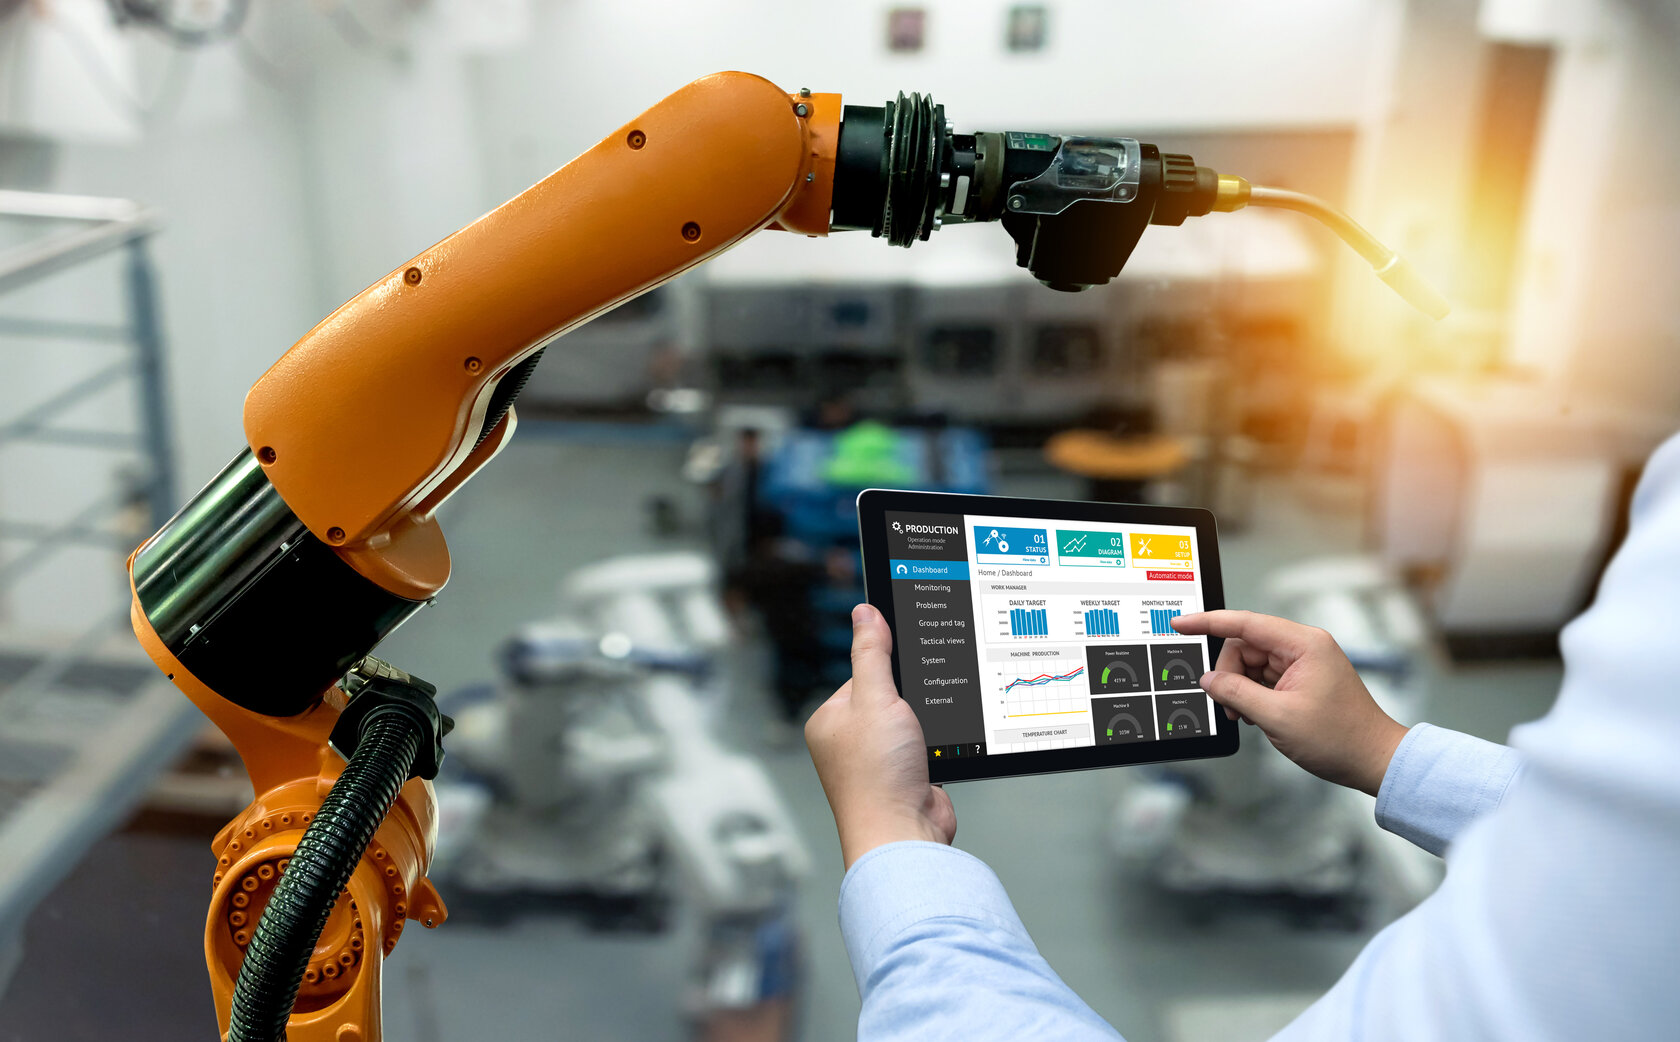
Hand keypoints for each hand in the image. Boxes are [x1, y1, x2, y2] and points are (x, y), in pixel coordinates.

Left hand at [805, 604, 956, 868]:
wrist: (903, 834)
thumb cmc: (877, 775)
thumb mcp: (875, 699)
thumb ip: (873, 653)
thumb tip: (866, 612)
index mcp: (830, 720)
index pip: (861, 672)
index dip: (888, 666)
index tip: (910, 659)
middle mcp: (849, 741)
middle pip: (889, 696)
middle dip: (911, 698)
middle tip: (919, 706)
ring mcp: (878, 761)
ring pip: (911, 721)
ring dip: (926, 723)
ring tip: (924, 735)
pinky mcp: (906, 776)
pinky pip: (926, 745)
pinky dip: (936, 744)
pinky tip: (937, 750)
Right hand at [1170, 610, 1408, 795]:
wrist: (1373, 760)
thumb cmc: (1340, 738)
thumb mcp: (1277, 717)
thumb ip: (1236, 693)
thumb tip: (1209, 679)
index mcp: (1304, 644)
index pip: (1245, 623)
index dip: (1208, 622)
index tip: (1181, 624)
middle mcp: (1304, 647)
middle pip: (1245, 645)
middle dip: (1229, 673)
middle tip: (1229, 705)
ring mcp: (1304, 663)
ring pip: (1251, 664)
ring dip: (1240, 688)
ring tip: (1247, 716)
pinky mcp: (1302, 679)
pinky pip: (1263, 677)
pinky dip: (1253, 695)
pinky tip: (1257, 715)